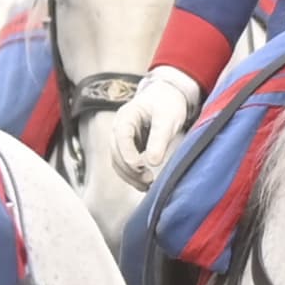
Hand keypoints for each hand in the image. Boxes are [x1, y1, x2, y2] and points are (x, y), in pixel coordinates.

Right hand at [111, 65, 201, 185]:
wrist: (167, 98)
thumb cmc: (167, 104)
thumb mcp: (168, 118)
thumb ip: (160, 138)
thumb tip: (153, 162)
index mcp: (126, 116)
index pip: (122, 137)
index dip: (128, 153)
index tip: (140, 167)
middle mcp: (118, 129)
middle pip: (116, 153)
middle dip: (130, 169)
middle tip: (149, 180)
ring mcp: (121, 140)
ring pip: (118, 162)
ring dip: (130, 176)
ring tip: (148, 186)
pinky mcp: (127, 149)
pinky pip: (125, 165)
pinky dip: (132, 176)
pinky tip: (145, 184)